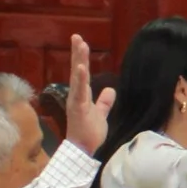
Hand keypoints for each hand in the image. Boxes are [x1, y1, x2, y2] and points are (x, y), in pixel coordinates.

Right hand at [63, 34, 112, 155]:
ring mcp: (76, 101)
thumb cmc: (89, 133)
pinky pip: (79, 92)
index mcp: (81, 96)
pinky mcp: (77, 108)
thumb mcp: (100, 114)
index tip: (81, 43)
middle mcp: (76, 95)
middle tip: (77, 36)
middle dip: (78, 53)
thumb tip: (110, 90)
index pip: (82, 74)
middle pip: (77, 71)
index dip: (81, 58)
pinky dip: (80, 79)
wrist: (82, 150)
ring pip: (77, 77)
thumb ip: (104, 102)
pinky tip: (80, 67)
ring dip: (78, 60)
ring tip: (80, 44)